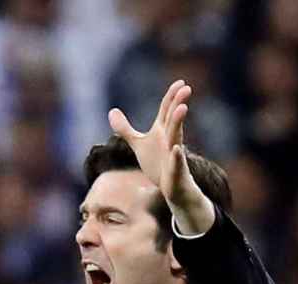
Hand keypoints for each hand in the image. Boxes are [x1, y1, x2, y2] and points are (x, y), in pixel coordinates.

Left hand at [108, 80, 203, 206]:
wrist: (171, 187)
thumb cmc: (158, 163)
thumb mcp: (138, 144)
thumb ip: (125, 129)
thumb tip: (111, 111)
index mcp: (162, 132)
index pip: (167, 110)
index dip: (172, 96)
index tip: (180, 82)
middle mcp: (170, 140)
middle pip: (173, 119)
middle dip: (178, 104)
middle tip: (186, 89)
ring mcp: (174, 154)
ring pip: (177, 137)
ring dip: (179, 123)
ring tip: (183, 108)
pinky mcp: (175, 170)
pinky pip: (176, 162)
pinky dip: (176, 156)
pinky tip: (176, 149)